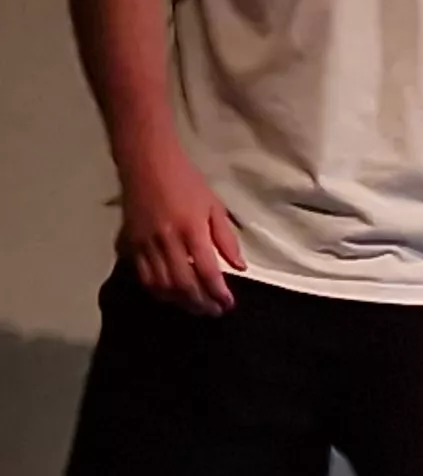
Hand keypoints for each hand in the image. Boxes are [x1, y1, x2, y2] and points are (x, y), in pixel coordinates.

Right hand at [116, 150, 244, 316]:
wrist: (147, 164)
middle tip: (215, 312)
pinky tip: (172, 296)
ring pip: (162, 285)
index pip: (207, 271)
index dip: (219, 292)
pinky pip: (143, 276)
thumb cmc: (187, 182)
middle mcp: (167, 240)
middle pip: (184, 284)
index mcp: (191, 229)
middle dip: (201, 303)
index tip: (228, 304)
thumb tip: (239, 268)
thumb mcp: (214, 207)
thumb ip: (226, 239)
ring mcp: (145, 244)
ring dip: (181, 302)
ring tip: (197, 308)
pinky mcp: (130, 244)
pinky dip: (158, 291)